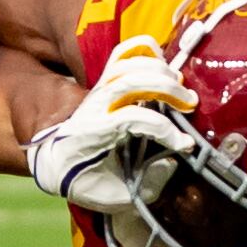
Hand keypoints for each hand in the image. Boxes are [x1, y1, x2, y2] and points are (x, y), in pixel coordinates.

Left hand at [30, 34, 199, 210]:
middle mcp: (95, 106)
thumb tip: (171, 161)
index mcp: (94, 134)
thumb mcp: (113, 197)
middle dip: (165, 89)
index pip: (130, 119)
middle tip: (191, 104)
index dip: (161, 129)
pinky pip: (123, 53)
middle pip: (129, 82)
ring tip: (181, 85)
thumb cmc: (87, 180)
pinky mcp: (105, 81)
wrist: (55, 161)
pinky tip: (163, 63)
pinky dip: (145, 49)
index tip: (184, 145)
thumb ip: (144, 184)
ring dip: (159, 68)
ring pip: (127, 63)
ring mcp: (100, 90)